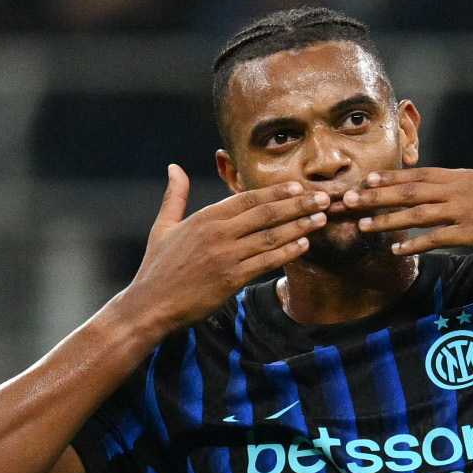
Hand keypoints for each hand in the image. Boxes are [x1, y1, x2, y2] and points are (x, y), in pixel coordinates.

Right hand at [127, 164, 328, 329]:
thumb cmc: (157, 267)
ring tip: (321, 218)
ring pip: (270, 236)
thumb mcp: (162, 226)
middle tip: (323, 198)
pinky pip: (266, 263)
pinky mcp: (231, 280)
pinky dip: (287, 252)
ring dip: (299, 226)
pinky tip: (304, 245)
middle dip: (298, 204)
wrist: (149, 305)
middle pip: (265, 213)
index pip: (247, 198)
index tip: (298, 185)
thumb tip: (174, 167)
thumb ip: (175, 196)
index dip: (276, 191)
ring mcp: (225, 256)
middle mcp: (217, 233)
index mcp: (204, 218)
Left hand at [343, 167, 472, 256]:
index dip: (391, 178)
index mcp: (464, 176)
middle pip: (409, 190)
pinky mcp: (472, 232)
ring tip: (362, 225)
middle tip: (349, 199)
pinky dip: (414, 244)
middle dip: (376, 195)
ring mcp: (464, 210)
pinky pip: (435, 238)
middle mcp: (459, 189)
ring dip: (386, 219)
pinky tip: (396, 250)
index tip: (367, 180)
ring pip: (416, 213)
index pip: (419, 175)